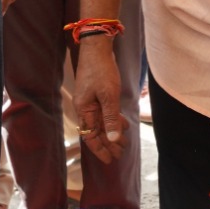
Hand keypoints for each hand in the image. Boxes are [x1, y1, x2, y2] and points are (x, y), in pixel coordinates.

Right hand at [75, 35, 125, 163]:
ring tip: (124, 142)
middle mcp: (85, 107)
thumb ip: (111, 118)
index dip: (100, 149)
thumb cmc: (101, 70)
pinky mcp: (98, 94)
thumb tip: (112, 138)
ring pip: (102, 122)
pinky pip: (105, 112)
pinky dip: (114, 119)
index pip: (91, 136)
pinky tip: (124, 124)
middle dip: (109, 143)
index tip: (110, 160)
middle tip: (121, 153)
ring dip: (113, 132)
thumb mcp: (109, 96)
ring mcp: (91, 101)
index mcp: (84, 109)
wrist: (97, 48)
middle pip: (97, 131)